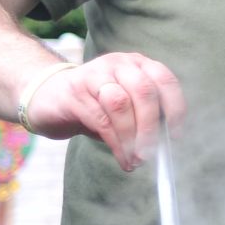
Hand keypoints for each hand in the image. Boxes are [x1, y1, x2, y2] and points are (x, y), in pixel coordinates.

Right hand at [23, 52, 184, 171]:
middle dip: (151, 127)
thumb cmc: (95, 105)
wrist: (48, 96)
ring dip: (132, 137)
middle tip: (151, 154)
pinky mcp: (74, 92)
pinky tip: (122, 158)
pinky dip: (116, 144)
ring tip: (136, 160)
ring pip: (120, 104)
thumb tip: (167, 145)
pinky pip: (100, 120)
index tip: (176, 136)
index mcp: (138, 64)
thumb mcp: (125, 108)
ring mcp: (94, 75)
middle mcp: (118, 64)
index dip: (175, 109)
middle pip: (144, 91)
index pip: (165, 81)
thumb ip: (145, 118)